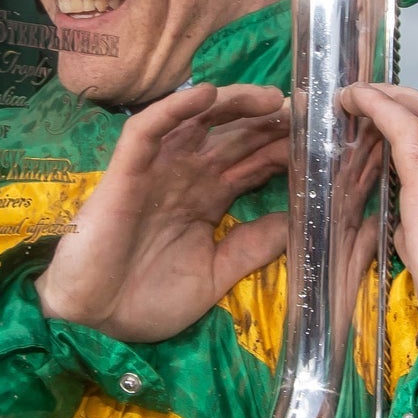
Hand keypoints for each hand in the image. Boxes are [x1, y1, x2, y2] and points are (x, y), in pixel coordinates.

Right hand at [35, 84, 290, 342]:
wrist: (94, 322)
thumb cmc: (147, 299)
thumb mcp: (215, 276)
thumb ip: (253, 247)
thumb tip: (299, 222)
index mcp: (209, 199)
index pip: (254, 163)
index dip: (284, 148)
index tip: (324, 142)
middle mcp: (187, 176)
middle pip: (234, 136)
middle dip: (269, 121)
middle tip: (308, 110)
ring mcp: (157, 170)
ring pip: (197, 120)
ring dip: (233, 103)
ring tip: (271, 97)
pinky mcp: (127, 171)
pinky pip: (148, 130)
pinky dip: (174, 109)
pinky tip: (205, 95)